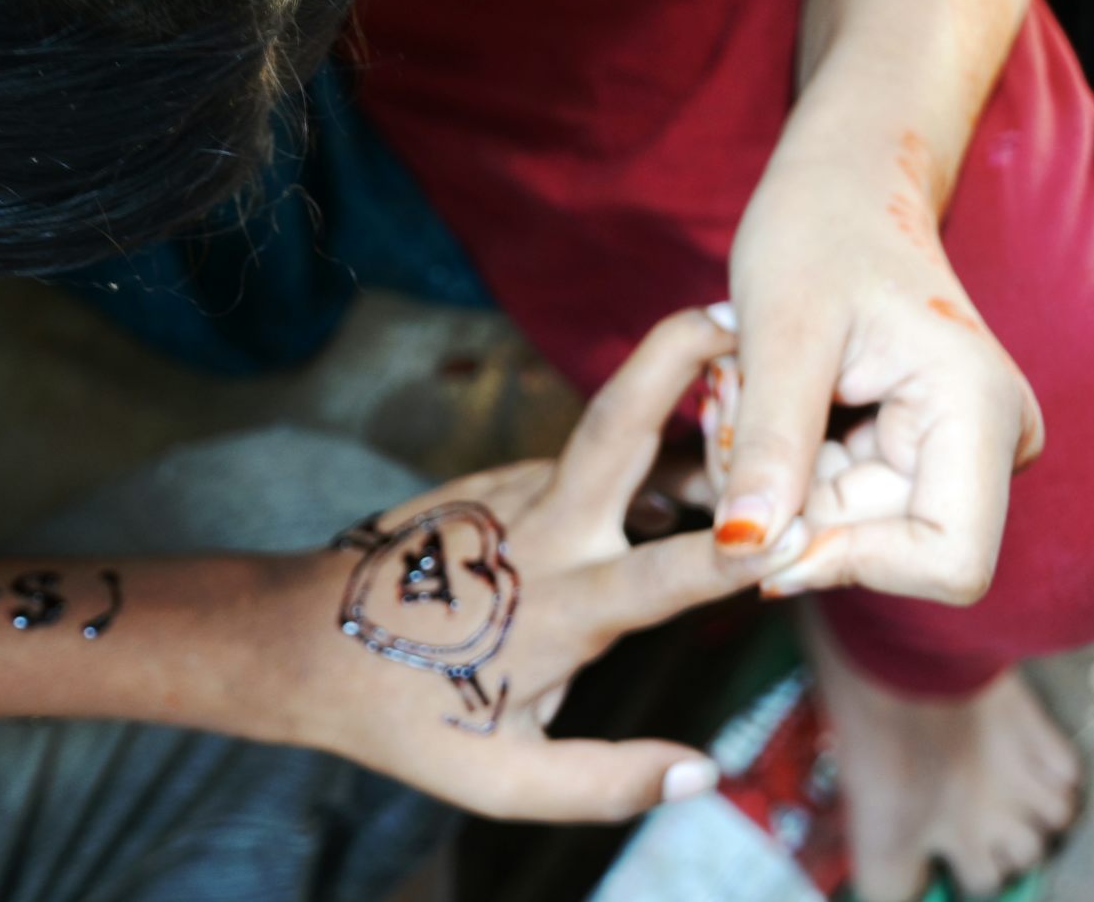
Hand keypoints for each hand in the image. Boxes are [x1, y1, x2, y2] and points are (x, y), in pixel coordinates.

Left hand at [295, 309, 810, 821]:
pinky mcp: (491, 484)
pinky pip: (576, 470)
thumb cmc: (405, 718)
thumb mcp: (503, 778)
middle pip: (615, 429)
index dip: (730, 549)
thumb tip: (702, 773)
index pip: (664, 573)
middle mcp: (541, 532)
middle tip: (728, 313)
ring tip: (748, 396)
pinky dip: (628, 468)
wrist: (301, 642)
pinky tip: (671, 482)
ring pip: (607, 449)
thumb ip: (606, 781)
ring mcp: (511, 495)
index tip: (793, 523)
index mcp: (560, 606)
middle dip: (670, 364)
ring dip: (676, 423)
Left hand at [716, 147, 1042, 603]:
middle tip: (723, 408)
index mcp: (979, 412)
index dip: (845, 560)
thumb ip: (770, 444)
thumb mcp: (779, 332)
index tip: (753, 511)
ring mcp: (952, 450)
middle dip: (782, 501)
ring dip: (767, 478)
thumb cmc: (816, 229)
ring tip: (736, 387)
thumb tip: (747, 546)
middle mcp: (987, 443)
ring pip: (841, 526)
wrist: (843, 183)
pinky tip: (754, 398)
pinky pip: (830, 498)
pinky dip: (777, 464)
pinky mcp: (912, 451)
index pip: (946, 564)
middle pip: (877, 545)